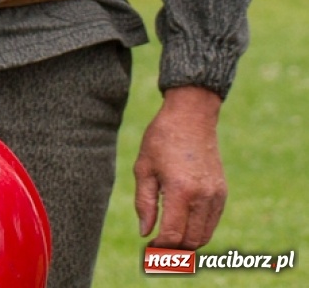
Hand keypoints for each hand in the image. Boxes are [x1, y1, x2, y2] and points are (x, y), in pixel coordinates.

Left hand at [134, 86, 225, 246]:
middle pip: (192, 240)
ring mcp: (216, 195)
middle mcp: (203, 196)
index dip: (161, 245)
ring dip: (188, 241)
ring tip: (169, 237)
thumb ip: (144, 203)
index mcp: (181, 190)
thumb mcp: (143, 168)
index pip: (174, 233)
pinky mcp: (222, 192)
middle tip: (158, 246)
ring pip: (204, 234)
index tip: (149, 246)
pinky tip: (183, 223)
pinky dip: (199, 229)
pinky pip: (212, 222)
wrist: (191, 117)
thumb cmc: (161, 140)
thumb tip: (145, 232)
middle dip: (174, 248)